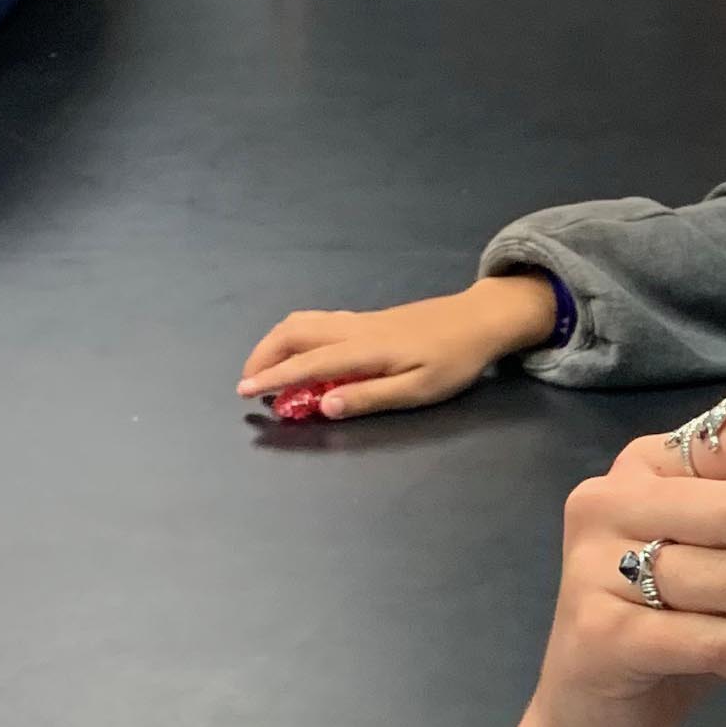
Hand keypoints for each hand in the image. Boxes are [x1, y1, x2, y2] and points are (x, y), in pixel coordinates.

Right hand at [236, 275, 561, 418]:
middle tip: (248, 383)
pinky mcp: (368, 319)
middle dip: (263, 356)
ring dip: (276, 343)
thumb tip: (323, 408)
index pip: (306, 364)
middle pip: (293, 334)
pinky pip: (318, 321)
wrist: (479, 320)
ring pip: (303, 322)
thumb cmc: (455, 360)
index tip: (246, 392)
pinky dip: (295, 334)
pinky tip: (299, 351)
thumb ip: (369, 397)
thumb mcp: (417, 390)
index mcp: (364, 350)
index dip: (273, 379)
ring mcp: (360, 320)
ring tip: (266, 368)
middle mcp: (354, 329)